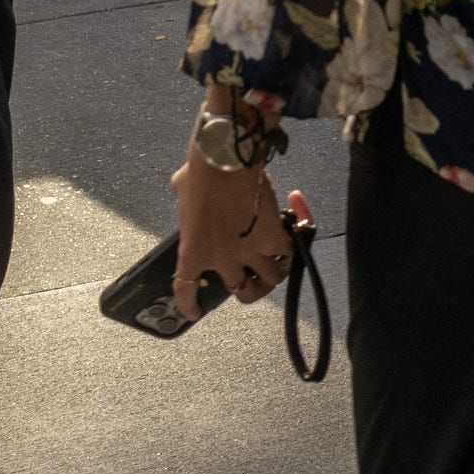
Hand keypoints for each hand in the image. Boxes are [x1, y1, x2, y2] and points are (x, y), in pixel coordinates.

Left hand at [171, 149, 308, 316]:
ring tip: (276, 266)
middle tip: (251, 280)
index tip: (194, 312)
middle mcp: (223, 260)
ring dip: (273, 274)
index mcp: (193, 252)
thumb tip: (191, 206)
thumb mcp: (183, 196)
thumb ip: (186, 211)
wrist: (226, 161)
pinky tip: (291, 239)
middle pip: (242, 292)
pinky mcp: (272, 238)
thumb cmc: (200, 173)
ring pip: (271, 280)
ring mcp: (250, 252)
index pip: (186, 290)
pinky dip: (290, 249)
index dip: (190, 305)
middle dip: (248, 290)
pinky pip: (287, 255)